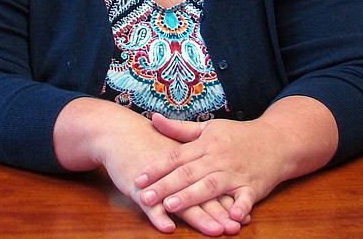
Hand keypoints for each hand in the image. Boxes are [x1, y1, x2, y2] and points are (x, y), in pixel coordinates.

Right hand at [53, 98, 246, 234]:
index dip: (227, 200)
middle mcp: (178, 172)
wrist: (118, 132)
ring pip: (182, 201)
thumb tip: (211, 177)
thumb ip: (192, 164)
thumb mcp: (173, 149)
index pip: (212, 184)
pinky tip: (168, 228)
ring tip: (217, 232)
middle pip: (203, 194)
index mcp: (189, 162)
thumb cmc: (147, 142)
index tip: (244, 215)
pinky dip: (159, 217)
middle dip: (221, 212)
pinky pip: (150, 205)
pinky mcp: (137, 186)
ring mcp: (158, 180)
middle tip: (236, 227)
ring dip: (201, 218)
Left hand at [133, 113, 286, 223]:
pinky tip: (232, 218)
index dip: (157, 167)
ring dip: (190, 196)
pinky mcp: (253, 187)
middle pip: (188, 173)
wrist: (277, 141)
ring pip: (210, 186)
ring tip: (170, 206)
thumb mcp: (209, 128)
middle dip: (165, 186)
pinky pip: (245, 198)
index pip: (176, 156)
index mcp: (206, 143)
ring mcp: (235, 173)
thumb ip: (180, 129)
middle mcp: (218, 158)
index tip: (139, 178)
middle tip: (145, 197)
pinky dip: (240, 208)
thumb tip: (154, 118)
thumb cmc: (238, 136)